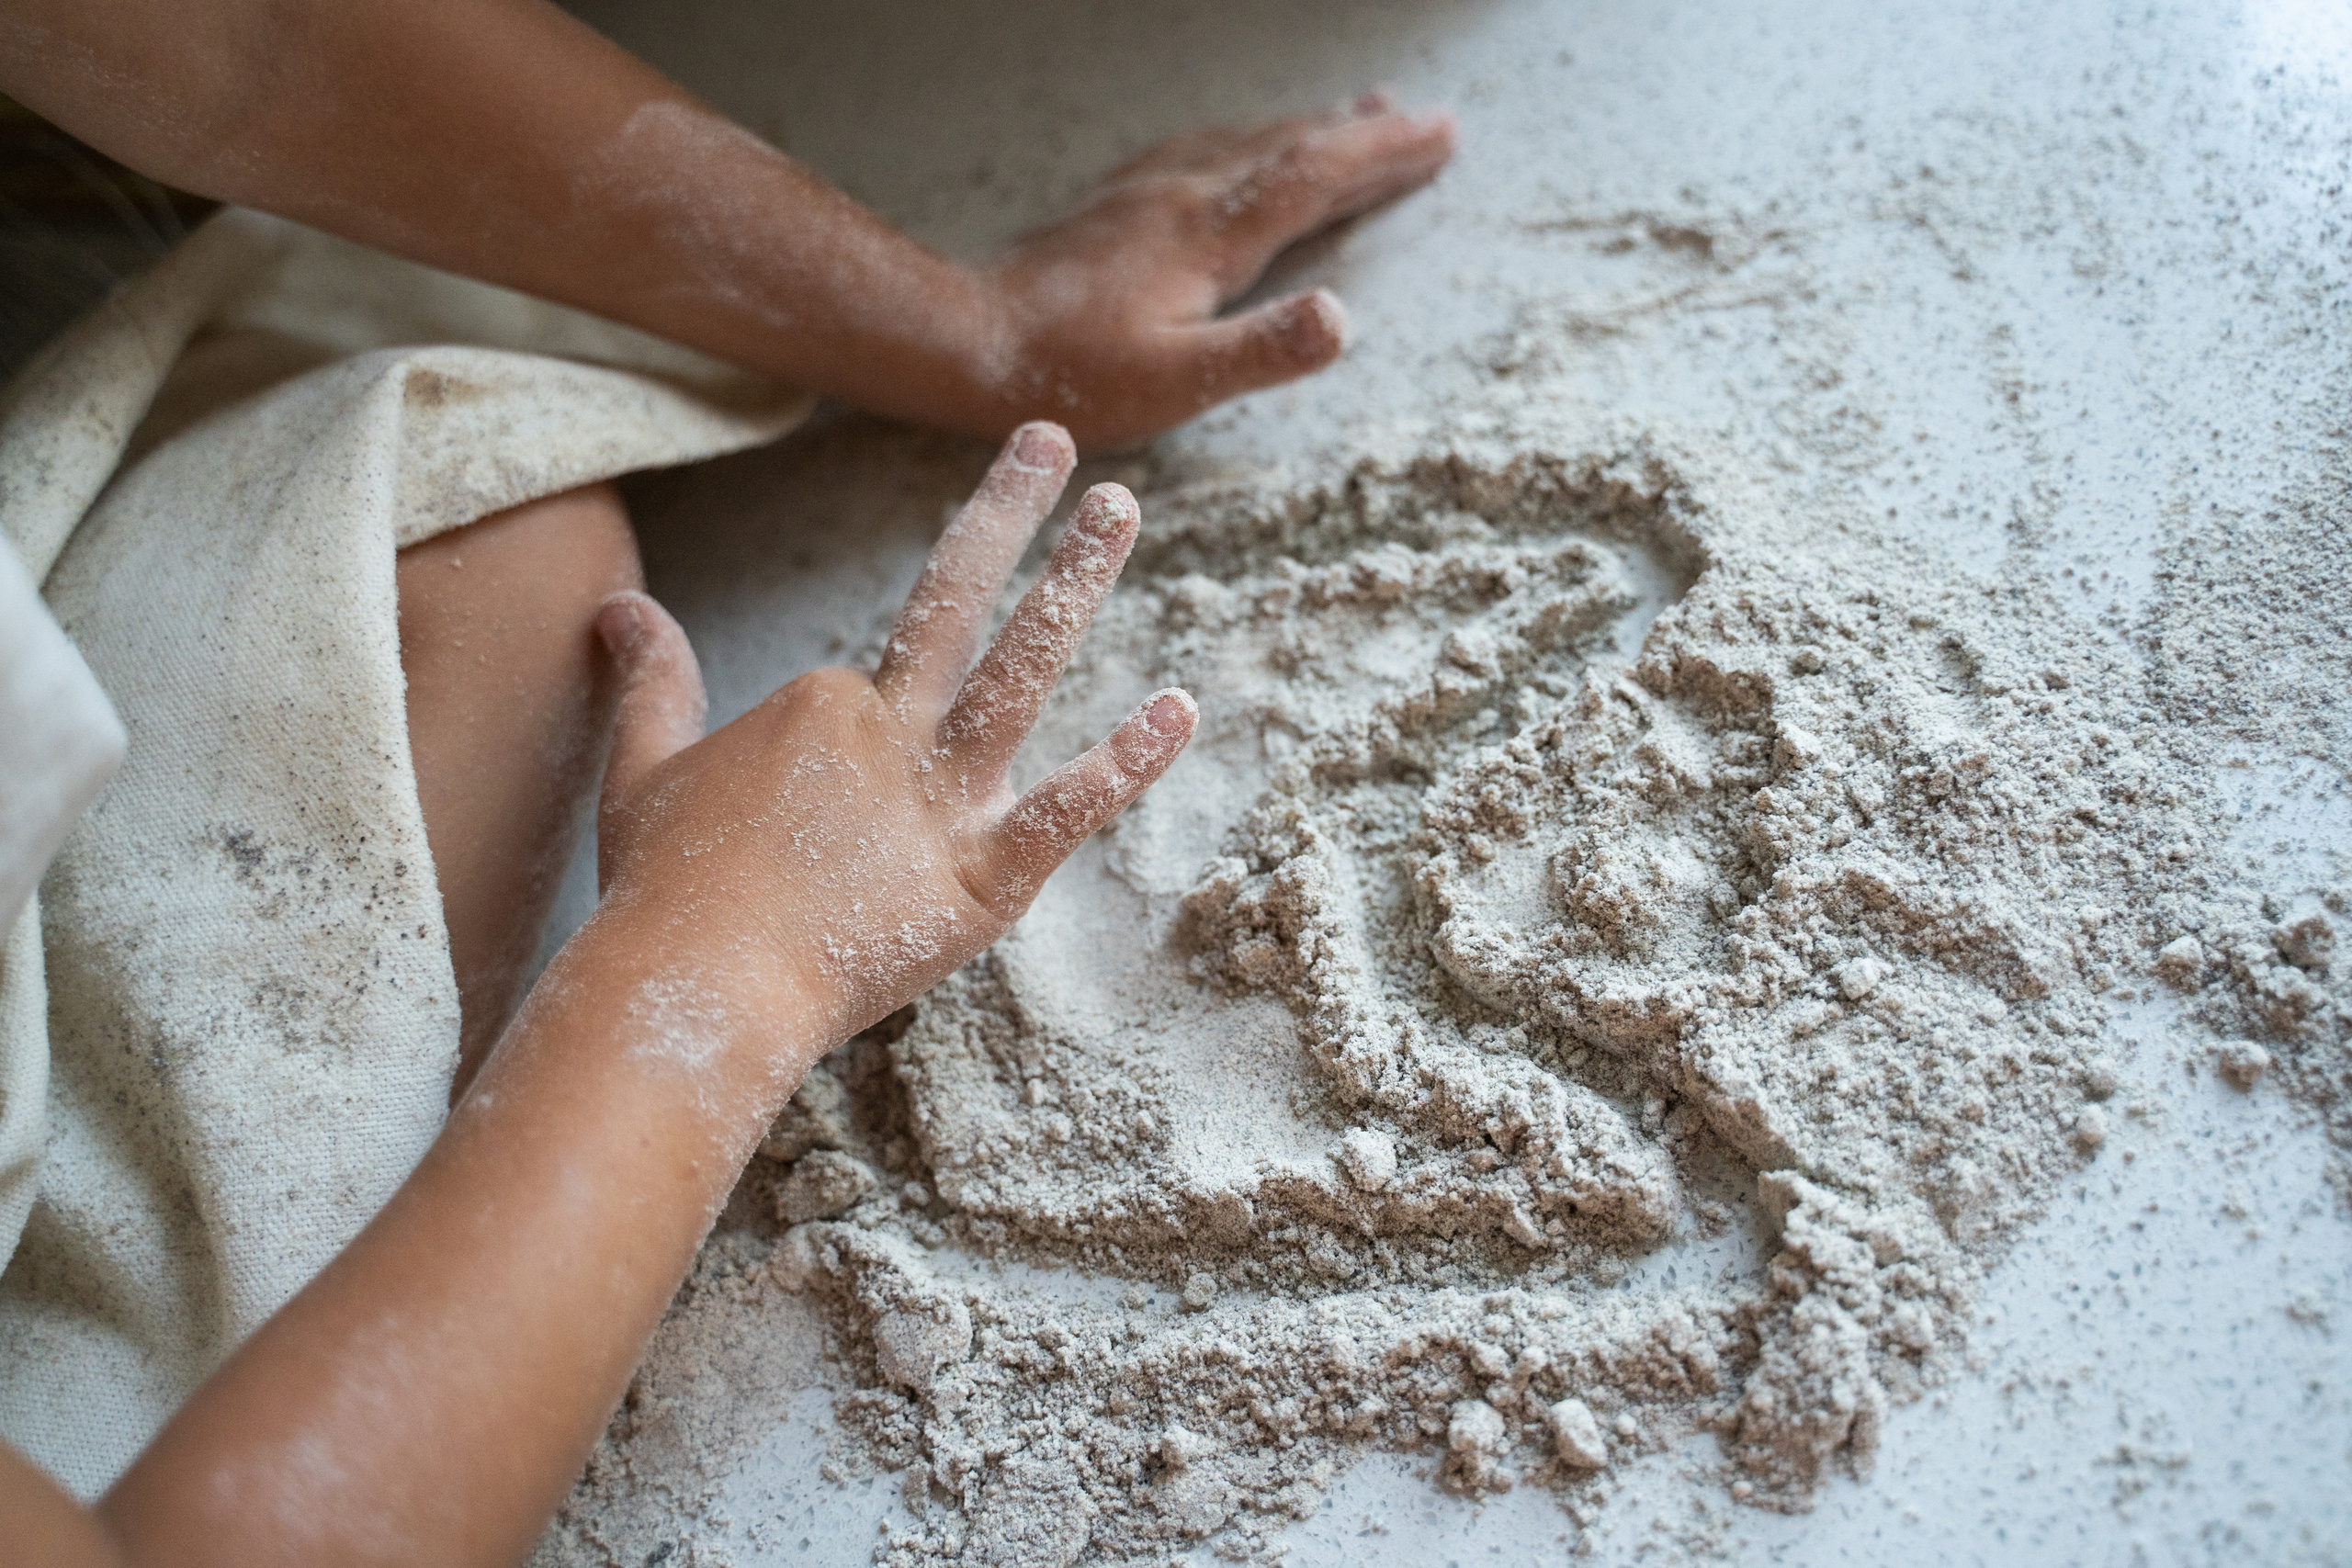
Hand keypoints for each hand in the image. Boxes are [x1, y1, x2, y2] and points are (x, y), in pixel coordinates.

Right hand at [586, 421, 1192, 1056]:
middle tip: (1057, 437)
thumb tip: (620, 604)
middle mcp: (888, 733)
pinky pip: (1067, 812)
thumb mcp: (642, 767)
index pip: (868, 689)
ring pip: (1020, 671)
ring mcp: (942, 802)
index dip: (851, 749)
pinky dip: (1126, 763)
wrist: (693, 990)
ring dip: (1073, 583)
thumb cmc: (665, 891)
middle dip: (1010, 511)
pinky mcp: (984, 880)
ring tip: (1121, 506)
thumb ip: (652, 681)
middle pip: (956, 600)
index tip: (814, 822)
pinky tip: (1178, 709)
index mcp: (819, 707)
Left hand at [975, 95, 1455, 447]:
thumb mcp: (1175, 384)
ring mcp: (1141, 194)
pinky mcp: (1110, 207)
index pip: (1314, 178)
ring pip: (1243, 143)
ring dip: (1307, 129)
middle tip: (1424, 117)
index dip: (1382, 153)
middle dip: (1362, 132)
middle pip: (1288, 148)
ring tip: (1353, 113)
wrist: (961, 342)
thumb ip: (1262, 351)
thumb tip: (1345, 319)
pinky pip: (1199, 151)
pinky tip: (1239, 148)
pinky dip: (1246, 142)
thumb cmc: (1069, 379)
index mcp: (1209, 237)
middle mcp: (1180, 197)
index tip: (1441, 132)